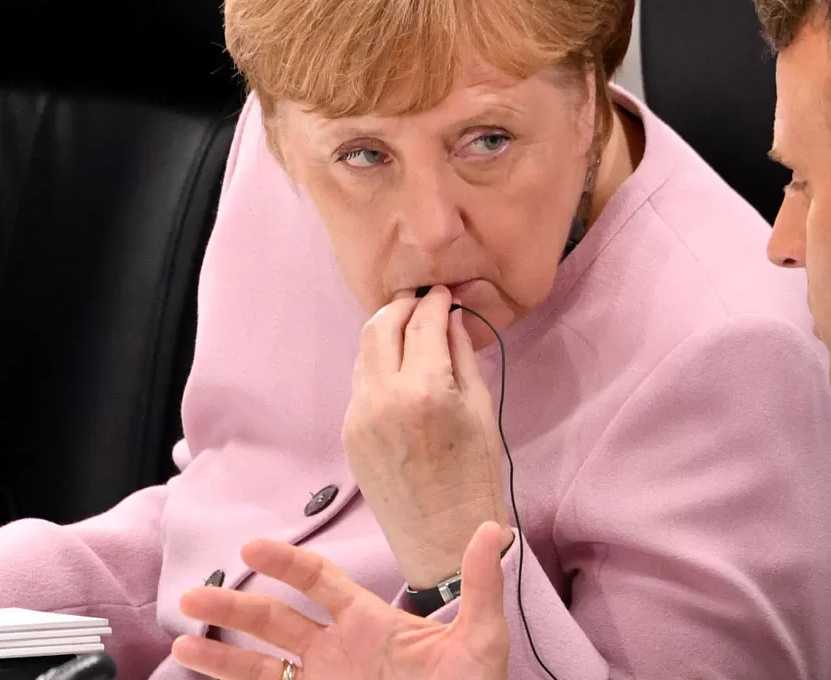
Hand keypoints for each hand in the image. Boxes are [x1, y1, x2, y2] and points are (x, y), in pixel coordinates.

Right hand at [173, 522, 510, 679]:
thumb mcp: (481, 638)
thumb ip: (480, 586)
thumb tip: (494, 529)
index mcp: (369, 622)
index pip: (318, 580)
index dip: (285, 561)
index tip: (251, 547)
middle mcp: (337, 650)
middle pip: (274, 620)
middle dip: (234, 608)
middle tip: (192, 596)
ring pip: (261, 666)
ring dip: (221, 657)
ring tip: (181, 645)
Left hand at [343, 286, 509, 588]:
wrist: (443, 538)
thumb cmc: (476, 477)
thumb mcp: (481, 410)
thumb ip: (463, 357)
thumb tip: (451, 319)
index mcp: (424, 391)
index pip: (423, 324)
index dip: (436, 301)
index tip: (445, 292)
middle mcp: (382, 398)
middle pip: (380, 326)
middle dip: (403, 306)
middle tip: (424, 300)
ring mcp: (358, 416)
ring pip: (364, 352)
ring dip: (387, 332)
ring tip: (412, 329)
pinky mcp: (349, 433)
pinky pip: (361, 384)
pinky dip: (379, 365)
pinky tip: (401, 369)